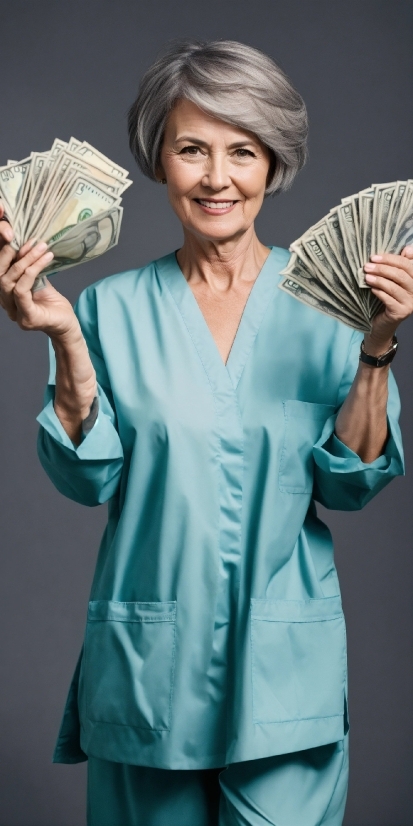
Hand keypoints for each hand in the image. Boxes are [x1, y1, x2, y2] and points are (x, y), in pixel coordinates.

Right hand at [0, 203, 78, 338]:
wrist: (68, 325)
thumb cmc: (53, 302)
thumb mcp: (37, 277)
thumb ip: (27, 264)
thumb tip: (24, 237)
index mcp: (4, 293)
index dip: (0, 247)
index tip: (8, 227)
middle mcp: (4, 303)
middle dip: (10, 252)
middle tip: (28, 238)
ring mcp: (14, 313)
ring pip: (9, 280)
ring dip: (26, 260)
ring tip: (41, 247)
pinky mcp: (27, 318)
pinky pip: (21, 290)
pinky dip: (32, 272)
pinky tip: (45, 260)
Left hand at [363, 245, 412, 354]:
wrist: (382, 324)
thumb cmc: (386, 298)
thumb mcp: (392, 280)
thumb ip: (399, 265)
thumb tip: (407, 249)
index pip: (407, 264)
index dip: (391, 258)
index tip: (374, 257)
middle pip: (401, 274)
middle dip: (382, 268)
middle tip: (367, 266)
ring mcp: (411, 303)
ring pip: (394, 286)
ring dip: (378, 280)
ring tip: (366, 276)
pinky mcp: (401, 313)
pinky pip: (388, 299)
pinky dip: (379, 292)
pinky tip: (371, 289)